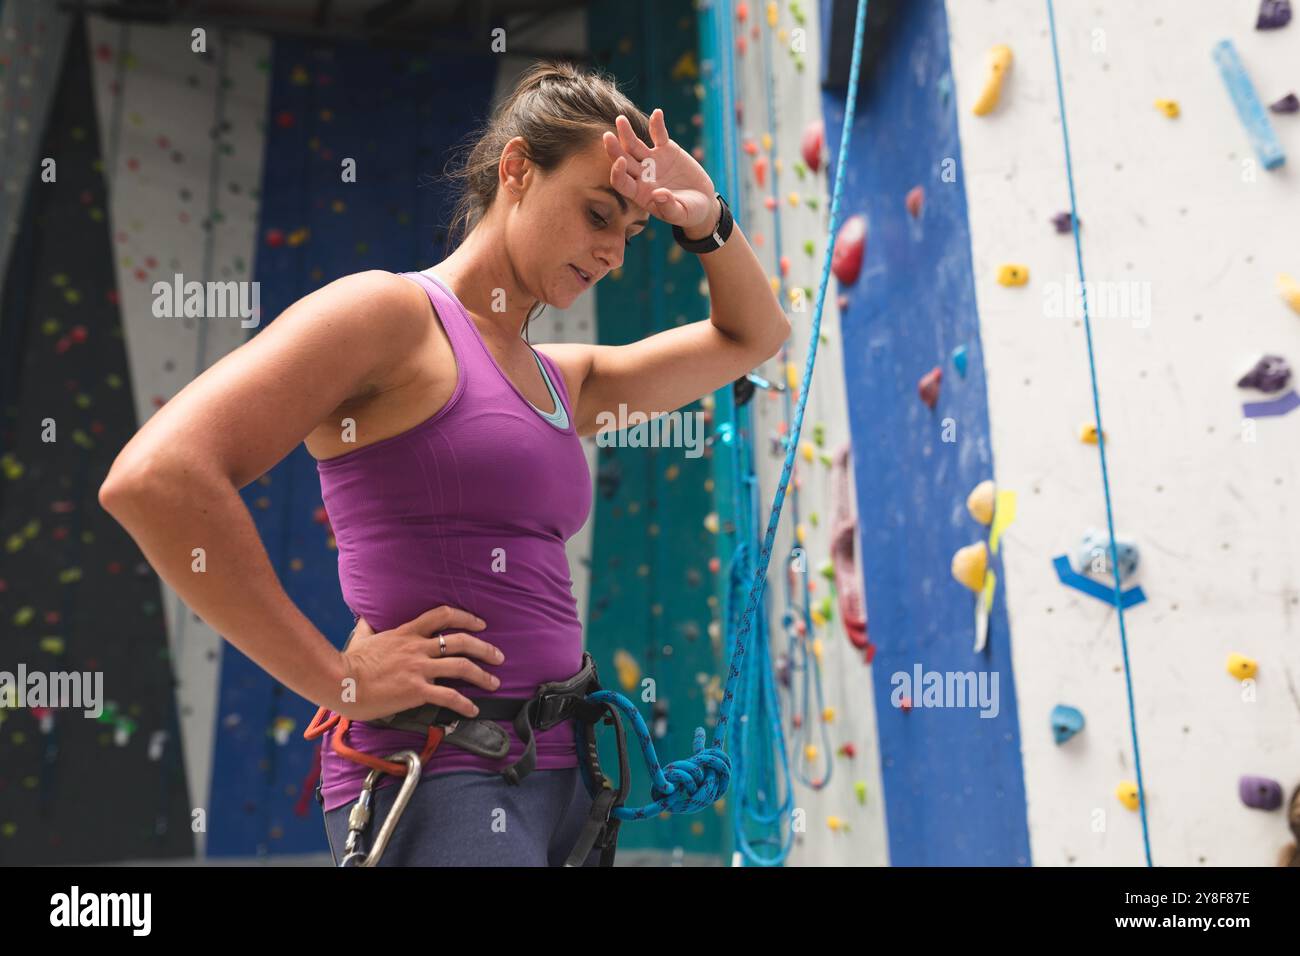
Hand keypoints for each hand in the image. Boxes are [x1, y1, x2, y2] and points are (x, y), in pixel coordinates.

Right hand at [333, 605, 503, 721]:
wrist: (341, 681)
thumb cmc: (348, 662)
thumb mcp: (362, 637)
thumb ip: (368, 628)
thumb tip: (365, 619)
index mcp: (406, 633)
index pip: (442, 616)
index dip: (466, 617)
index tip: (480, 624)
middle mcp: (417, 648)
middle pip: (461, 641)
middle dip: (485, 648)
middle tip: (498, 656)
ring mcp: (419, 668)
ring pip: (461, 666)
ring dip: (482, 675)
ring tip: (494, 682)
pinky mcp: (417, 690)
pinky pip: (448, 696)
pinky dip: (464, 703)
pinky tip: (473, 709)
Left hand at [602, 108, 716, 234]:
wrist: (702, 201)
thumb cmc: (688, 213)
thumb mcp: (680, 214)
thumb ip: (669, 206)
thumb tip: (658, 194)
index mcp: (639, 193)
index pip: (622, 183)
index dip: (618, 173)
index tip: (619, 162)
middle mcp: (641, 175)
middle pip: (624, 160)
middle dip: (615, 149)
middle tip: (607, 136)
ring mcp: (652, 161)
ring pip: (635, 145)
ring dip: (627, 133)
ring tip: (620, 119)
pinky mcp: (666, 149)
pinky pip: (659, 135)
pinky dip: (657, 125)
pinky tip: (657, 113)